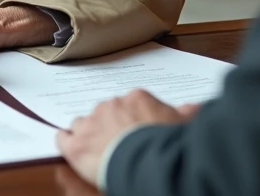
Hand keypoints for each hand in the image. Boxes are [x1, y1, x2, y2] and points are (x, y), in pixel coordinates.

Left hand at [55, 90, 200, 186]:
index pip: (129, 104)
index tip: (135, 129)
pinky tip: (69, 146)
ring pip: (83, 123)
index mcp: (136, 99)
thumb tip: (196, 106)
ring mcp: (91, 123)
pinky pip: (63, 137)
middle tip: (119, 142)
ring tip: (97, 148)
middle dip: (110, 125)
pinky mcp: (77, 144)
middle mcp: (110, 106)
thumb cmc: (166, 143)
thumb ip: (187, 113)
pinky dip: (66, 141)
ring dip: (88, 133)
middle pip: (105, 113)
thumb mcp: (183, 124)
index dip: (131, 119)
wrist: (146, 161)